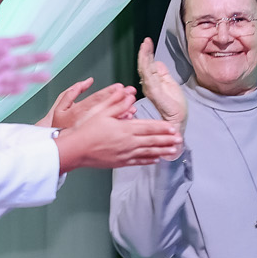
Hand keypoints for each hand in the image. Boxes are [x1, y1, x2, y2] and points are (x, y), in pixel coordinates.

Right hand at [36, 78, 137, 128]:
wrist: (58, 145)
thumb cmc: (58, 125)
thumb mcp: (60, 106)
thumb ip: (72, 92)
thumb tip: (87, 81)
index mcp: (79, 111)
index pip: (97, 98)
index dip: (109, 91)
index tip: (120, 86)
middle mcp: (87, 120)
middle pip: (106, 106)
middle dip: (121, 98)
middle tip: (132, 92)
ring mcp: (93, 129)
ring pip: (111, 119)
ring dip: (124, 111)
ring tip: (133, 106)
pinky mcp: (98, 136)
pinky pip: (111, 129)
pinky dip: (121, 123)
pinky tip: (128, 118)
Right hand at [56, 113, 184, 170]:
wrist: (76, 150)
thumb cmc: (87, 130)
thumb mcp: (102, 113)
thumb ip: (118, 104)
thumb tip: (129, 95)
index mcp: (126, 128)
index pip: (149, 127)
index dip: (162, 128)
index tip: (173, 128)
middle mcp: (129, 142)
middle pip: (152, 141)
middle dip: (167, 140)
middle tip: (180, 140)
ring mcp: (126, 154)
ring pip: (149, 152)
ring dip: (162, 151)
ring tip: (174, 151)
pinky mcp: (121, 162)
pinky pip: (138, 162)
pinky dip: (149, 160)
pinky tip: (156, 159)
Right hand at [137, 38, 187, 123]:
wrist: (177, 119)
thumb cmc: (174, 105)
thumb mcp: (170, 83)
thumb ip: (162, 73)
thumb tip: (158, 61)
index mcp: (152, 83)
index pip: (147, 65)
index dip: (146, 53)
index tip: (147, 42)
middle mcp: (148, 85)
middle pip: (144, 65)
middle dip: (144, 51)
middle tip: (145, 41)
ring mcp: (150, 88)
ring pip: (144, 68)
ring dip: (144, 55)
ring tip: (145, 45)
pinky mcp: (154, 92)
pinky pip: (149, 76)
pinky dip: (147, 65)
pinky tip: (147, 57)